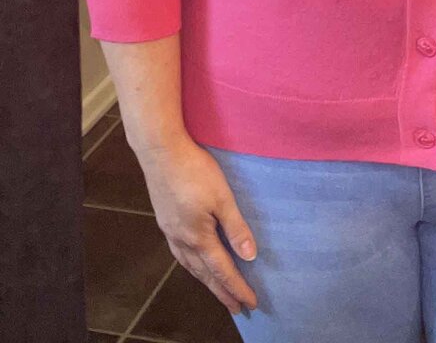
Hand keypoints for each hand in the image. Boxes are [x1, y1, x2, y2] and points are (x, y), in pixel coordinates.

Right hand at [135, 135, 257, 314]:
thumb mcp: (222, 197)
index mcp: (199, 237)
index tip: (251, 304)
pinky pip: (180, 253)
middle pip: (205, 274)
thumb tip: (250, 257)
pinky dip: (191, 265)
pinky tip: (193, 261)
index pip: (223, 270)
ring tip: (217, 290)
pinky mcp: (165, 220)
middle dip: (222, 291)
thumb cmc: (195, 171)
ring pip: (190, 266)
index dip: (238, 288)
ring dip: (205, 280)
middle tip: (237, 308)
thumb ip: (236, 228)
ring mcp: (170, 231)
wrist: (160, 151)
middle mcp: (182, 240)